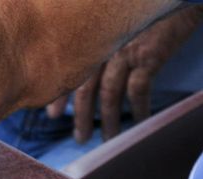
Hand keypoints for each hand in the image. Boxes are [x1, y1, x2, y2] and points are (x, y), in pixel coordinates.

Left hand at [46, 2, 202, 142]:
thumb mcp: (117, 14)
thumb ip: (103, 33)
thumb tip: (94, 54)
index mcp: (91, 35)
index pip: (68, 70)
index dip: (60, 95)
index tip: (54, 115)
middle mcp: (102, 44)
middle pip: (84, 87)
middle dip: (81, 115)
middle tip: (80, 138)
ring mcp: (124, 49)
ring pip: (108, 93)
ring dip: (107, 119)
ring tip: (108, 139)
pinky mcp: (148, 54)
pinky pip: (138, 89)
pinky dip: (139, 108)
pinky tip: (140, 121)